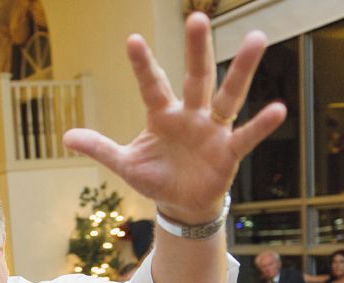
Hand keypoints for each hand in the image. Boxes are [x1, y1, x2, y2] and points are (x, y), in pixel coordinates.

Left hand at [62, 12, 286, 223]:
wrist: (181, 204)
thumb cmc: (156, 177)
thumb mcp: (125, 164)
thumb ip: (100, 148)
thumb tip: (66, 137)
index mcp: (163, 115)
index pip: (152, 85)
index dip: (143, 65)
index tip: (132, 40)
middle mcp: (191, 115)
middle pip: (195, 77)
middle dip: (196, 50)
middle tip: (197, 17)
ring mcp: (213, 130)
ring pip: (228, 95)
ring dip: (242, 69)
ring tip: (257, 38)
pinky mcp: (229, 151)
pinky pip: (246, 136)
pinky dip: (261, 124)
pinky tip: (278, 109)